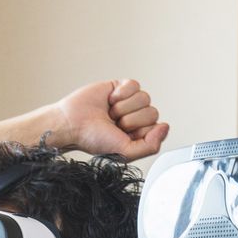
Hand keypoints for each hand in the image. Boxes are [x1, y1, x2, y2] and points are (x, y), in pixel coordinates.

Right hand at [52, 79, 168, 161]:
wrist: (72, 123)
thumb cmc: (93, 140)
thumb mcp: (125, 151)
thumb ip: (150, 146)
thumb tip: (165, 127)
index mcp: (140, 135)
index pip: (158, 128)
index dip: (140, 131)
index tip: (122, 135)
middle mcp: (137, 118)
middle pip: (152, 112)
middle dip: (131, 119)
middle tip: (114, 124)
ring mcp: (130, 102)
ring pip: (145, 98)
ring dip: (124, 107)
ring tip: (109, 113)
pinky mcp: (121, 87)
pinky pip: (134, 85)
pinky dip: (121, 93)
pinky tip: (109, 100)